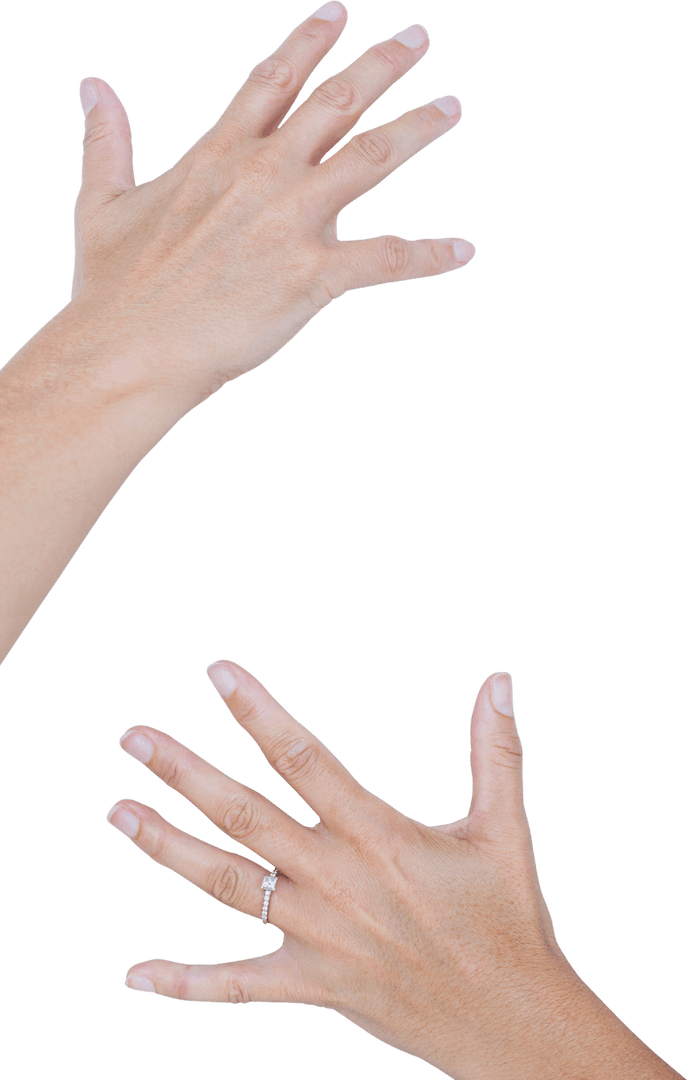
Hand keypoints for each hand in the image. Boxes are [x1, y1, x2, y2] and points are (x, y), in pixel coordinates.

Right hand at [72, 1, 474, 400]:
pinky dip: (430, 255)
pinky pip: (389, 259)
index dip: (309, 41)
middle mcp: (264, 173)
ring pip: (373, 156)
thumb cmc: (112, 287)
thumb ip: (106, 139)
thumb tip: (92, 86)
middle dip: (382, 64)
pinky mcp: (315, 275)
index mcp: (218, 152)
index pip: (274, 78)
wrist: (129, 350)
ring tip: (451, 107)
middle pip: (336, 100)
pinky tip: (464, 250)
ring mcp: (293, 220)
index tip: (338, 11)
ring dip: (417, 127)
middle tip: (419, 38)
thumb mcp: (102, 202)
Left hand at [106, 663, 674, 1078]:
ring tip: (119, 811)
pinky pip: (238, 987)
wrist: (513, 1024)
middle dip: (185, 774)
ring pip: (227, 886)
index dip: (258, 713)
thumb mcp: (506, 829)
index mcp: (380, 836)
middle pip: (246, 816)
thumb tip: (501, 679)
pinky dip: (185, 982)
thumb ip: (496, 750)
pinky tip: (135, 973)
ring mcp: (320, 938)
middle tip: (133, 738)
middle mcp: (339, 882)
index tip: (217, 673)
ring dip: (168, 847)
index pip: (305, 759)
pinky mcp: (314, 986)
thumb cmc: (510, 918)